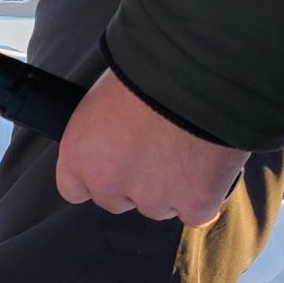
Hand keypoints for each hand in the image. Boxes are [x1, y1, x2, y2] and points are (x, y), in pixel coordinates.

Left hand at [55, 70, 249, 226]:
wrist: (198, 75)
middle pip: (117, 200)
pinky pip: (197, 212)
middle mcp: (108, 183)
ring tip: (186, 151)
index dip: (96, 177)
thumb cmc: (148, 71)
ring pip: (159, 207)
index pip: (74, 188)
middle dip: (134, 184)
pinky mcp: (193, 204)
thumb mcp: (103, 97)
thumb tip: (114, 136)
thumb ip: (102, 131)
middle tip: (156, 152)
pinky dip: (205, 194)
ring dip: (170, 189)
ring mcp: (152, 198)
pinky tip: (209, 166)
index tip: (112, 165)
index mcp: (78, 155)